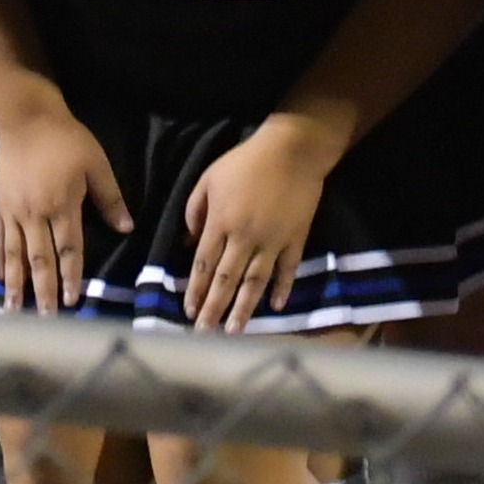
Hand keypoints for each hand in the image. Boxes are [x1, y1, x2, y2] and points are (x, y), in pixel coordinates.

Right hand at [0, 94, 130, 313]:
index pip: (68, 250)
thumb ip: (110, 199)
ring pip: (14, 255)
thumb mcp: (96, 165)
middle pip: (40, 260)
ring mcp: (13, 212)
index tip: (72, 301)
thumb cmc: (66, 140)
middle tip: (43, 319)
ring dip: (15, 284)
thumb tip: (127, 228)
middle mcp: (35, 216)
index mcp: (62, 207)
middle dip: (43, 291)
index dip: (71, 276)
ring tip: (12, 309)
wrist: (25, 120)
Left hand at [183, 117, 336, 332]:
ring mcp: (272, 241)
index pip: (203, 265)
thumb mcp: (209, 178)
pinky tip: (276, 306)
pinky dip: (282, 288)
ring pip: (255, 282)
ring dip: (243, 308)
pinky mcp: (295, 239)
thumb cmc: (245, 161)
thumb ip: (195, 210)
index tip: (189, 312)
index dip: (195, 290)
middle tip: (205, 333)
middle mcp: (244, 238)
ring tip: (235, 331)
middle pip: (226, 280)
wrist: (292, 150)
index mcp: (221, 223)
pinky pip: (287, 269)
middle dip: (214, 308)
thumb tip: (187, 242)